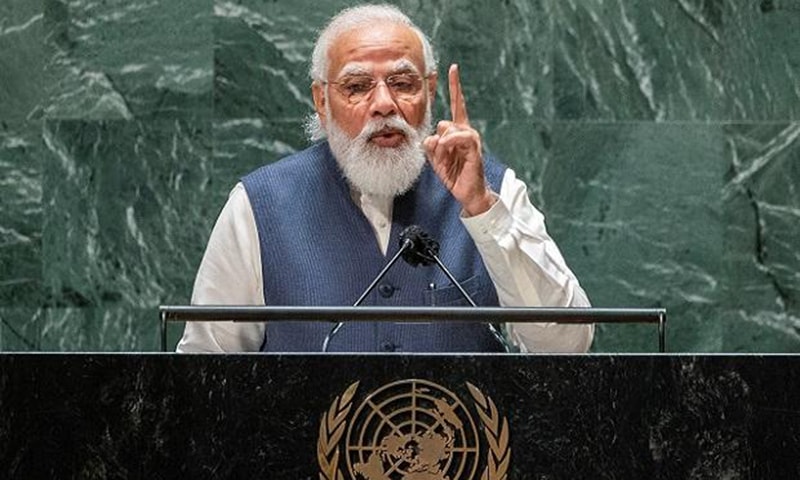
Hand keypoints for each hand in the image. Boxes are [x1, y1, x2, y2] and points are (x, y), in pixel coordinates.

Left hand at [423, 64, 494, 216]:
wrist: (468, 191)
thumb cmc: (454, 174)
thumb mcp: (436, 158)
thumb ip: (431, 145)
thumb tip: (433, 137)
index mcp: (458, 131)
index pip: (457, 104)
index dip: (455, 86)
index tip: (453, 68)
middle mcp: (466, 130)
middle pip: (443, 124)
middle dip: (437, 144)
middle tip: (443, 160)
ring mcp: (471, 137)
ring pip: (446, 131)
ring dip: (441, 149)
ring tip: (448, 162)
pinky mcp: (474, 146)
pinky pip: (457, 137)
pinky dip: (448, 144)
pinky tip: (449, 153)